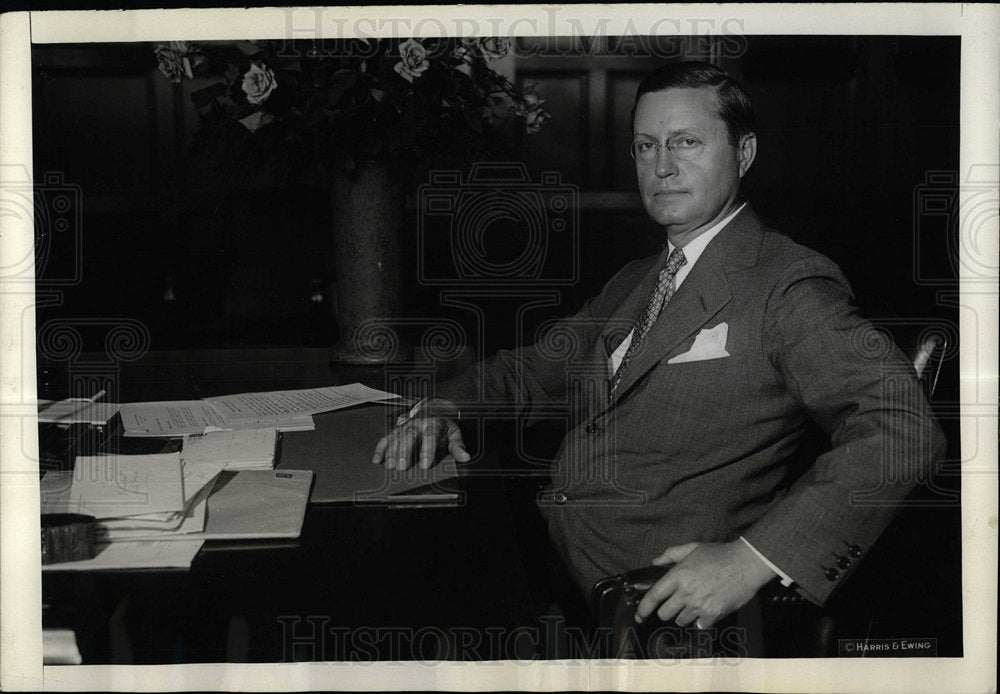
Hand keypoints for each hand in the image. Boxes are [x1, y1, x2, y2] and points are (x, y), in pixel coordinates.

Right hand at [371, 403, 469, 470]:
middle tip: (402, 468)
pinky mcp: (396, 430)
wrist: (434, 409)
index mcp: (433, 423)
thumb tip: (465, 458)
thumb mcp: (454, 433)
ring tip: (390, 466)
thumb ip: (458, 446)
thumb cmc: (444, 426)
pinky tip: (376, 460)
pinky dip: (380, 449)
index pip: (430, 436)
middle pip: (409, 436)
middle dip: (405, 452)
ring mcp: (405, 426)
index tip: (426, 466)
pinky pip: (386, 438)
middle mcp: (417, 423)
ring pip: (396, 437)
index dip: (427, 451)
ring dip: (392, 452)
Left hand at [634, 540, 775, 628]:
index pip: (654, 596)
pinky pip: (699, 625)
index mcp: (679, 575)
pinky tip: (706, 609)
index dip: (643, 608)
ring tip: (694, 603)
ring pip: (681, 620)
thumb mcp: (693, 547)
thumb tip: (655, 561)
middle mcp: (686, 592)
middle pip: (665, 613)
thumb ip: (671, 554)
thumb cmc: (719, 554)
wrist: (746, 564)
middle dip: (667, 610)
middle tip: (675, 603)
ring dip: (684, 615)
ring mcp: (700, 605)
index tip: (639, 616)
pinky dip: (701, 620)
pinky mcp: (713, 614)